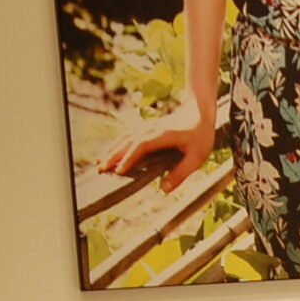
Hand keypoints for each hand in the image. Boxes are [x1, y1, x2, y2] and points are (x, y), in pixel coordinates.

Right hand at [97, 108, 215, 190]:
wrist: (199, 111)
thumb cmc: (200, 135)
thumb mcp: (197, 157)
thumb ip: (181, 173)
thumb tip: (164, 189)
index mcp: (163, 136)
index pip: (142, 146)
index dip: (129, 158)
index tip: (119, 171)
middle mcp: (152, 130)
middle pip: (128, 141)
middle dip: (113, 155)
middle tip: (100, 170)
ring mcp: (148, 128)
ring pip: (125, 138)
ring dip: (112, 149)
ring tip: (99, 163)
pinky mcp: (147, 129)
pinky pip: (128, 136)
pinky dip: (117, 144)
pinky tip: (110, 153)